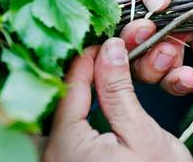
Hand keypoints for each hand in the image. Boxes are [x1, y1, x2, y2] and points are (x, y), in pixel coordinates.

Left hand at [43, 38, 192, 161]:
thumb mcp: (142, 135)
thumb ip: (119, 91)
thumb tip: (110, 49)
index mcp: (65, 146)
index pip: (71, 86)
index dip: (88, 59)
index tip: (105, 41)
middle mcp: (50, 154)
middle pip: (58, 96)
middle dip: (80, 71)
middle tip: (102, 54)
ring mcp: (55, 160)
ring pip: (57, 110)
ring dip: (78, 87)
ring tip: (99, 71)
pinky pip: (61, 126)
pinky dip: (76, 107)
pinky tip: (91, 97)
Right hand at [124, 0, 192, 96]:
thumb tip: (154, 3)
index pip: (119, 26)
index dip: (126, 38)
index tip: (143, 32)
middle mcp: (151, 18)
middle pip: (139, 54)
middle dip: (149, 62)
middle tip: (167, 51)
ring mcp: (178, 28)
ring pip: (167, 65)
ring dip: (173, 76)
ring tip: (187, 77)